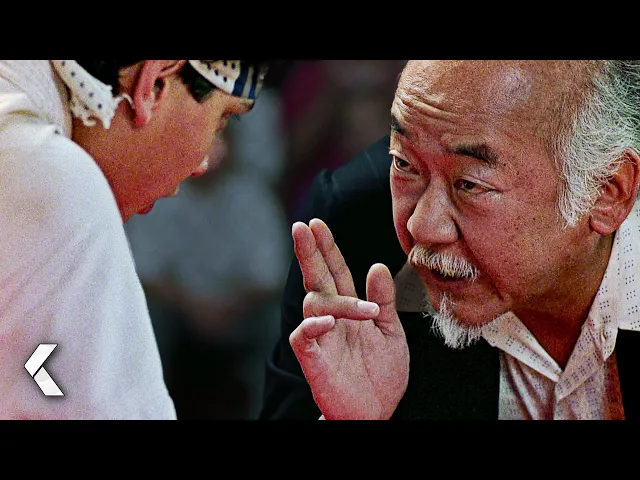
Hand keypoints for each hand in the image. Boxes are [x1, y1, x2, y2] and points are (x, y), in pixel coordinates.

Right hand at [289, 218, 408, 419]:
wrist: (377, 413)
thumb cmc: (381, 376)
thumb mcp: (391, 331)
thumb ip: (383, 300)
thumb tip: (377, 266)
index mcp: (350, 310)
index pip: (336, 272)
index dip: (327, 248)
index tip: (318, 224)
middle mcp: (332, 319)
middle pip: (317, 279)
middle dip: (309, 252)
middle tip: (303, 227)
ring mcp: (322, 338)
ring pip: (314, 305)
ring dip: (336, 300)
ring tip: (364, 312)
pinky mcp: (314, 360)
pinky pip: (303, 337)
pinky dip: (313, 326)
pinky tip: (327, 320)